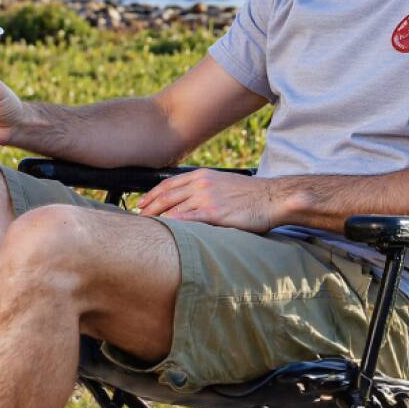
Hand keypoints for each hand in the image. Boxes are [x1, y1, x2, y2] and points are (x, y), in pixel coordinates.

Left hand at [136, 167, 278, 231]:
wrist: (272, 198)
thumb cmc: (249, 194)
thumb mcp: (222, 182)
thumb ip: (203, 187)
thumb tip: (186, 199)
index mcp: (201, 175)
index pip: (167, 184)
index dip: (150, 195)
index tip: (140, 203)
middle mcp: (200, 184)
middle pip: (165, 196)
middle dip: (148, 208)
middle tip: (136, 218)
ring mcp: (206, 198)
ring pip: (172, 208)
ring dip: (155, 219)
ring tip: (145, 228)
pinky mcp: (214, 213)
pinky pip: (186, 220)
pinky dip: (171, 225)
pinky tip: (163, 232)